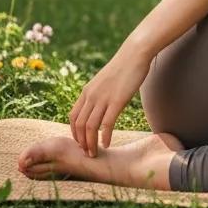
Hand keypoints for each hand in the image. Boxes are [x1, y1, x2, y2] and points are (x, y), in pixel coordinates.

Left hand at [69, 43, 152, 157]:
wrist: (134, 54)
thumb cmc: (122, 67)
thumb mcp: (104, 81)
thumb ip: (98, 93)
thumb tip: (99, 106)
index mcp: (87, 91)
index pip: (73, 116)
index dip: (74, 133)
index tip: (81, 142)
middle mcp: (91, 95)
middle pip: (79, 125)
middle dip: (81, 142)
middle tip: (87, 153)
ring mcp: (103, 98)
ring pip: (90, 127)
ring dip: (90, 143)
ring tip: (94, 153)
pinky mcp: (117, 100)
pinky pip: (107, 124)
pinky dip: (105, 136)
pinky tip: (107, 144)